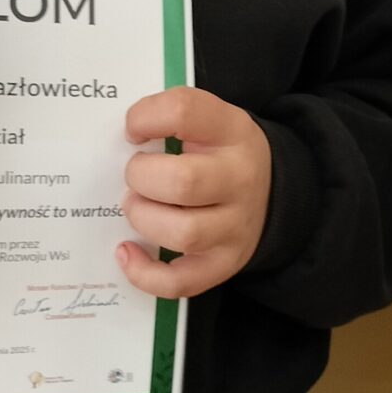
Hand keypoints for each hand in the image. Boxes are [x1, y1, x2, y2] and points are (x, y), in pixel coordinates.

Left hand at [116, 86, 272, 299]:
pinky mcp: (224, 263)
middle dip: (141, 178)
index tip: (133, 131)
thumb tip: (119, 140)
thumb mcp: (210, 123)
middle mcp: (239, 179)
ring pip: (183, 233)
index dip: (146, 118)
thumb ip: (170, 120)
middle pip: (183, 181)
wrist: (272, 190)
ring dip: (143, 219)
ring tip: (136, 207)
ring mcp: (235, 226)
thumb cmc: (220, 154)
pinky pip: (180, 281)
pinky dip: (144, 272)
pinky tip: (128, 250)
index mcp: (232, 131)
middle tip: (135, 176)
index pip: (185, 111)